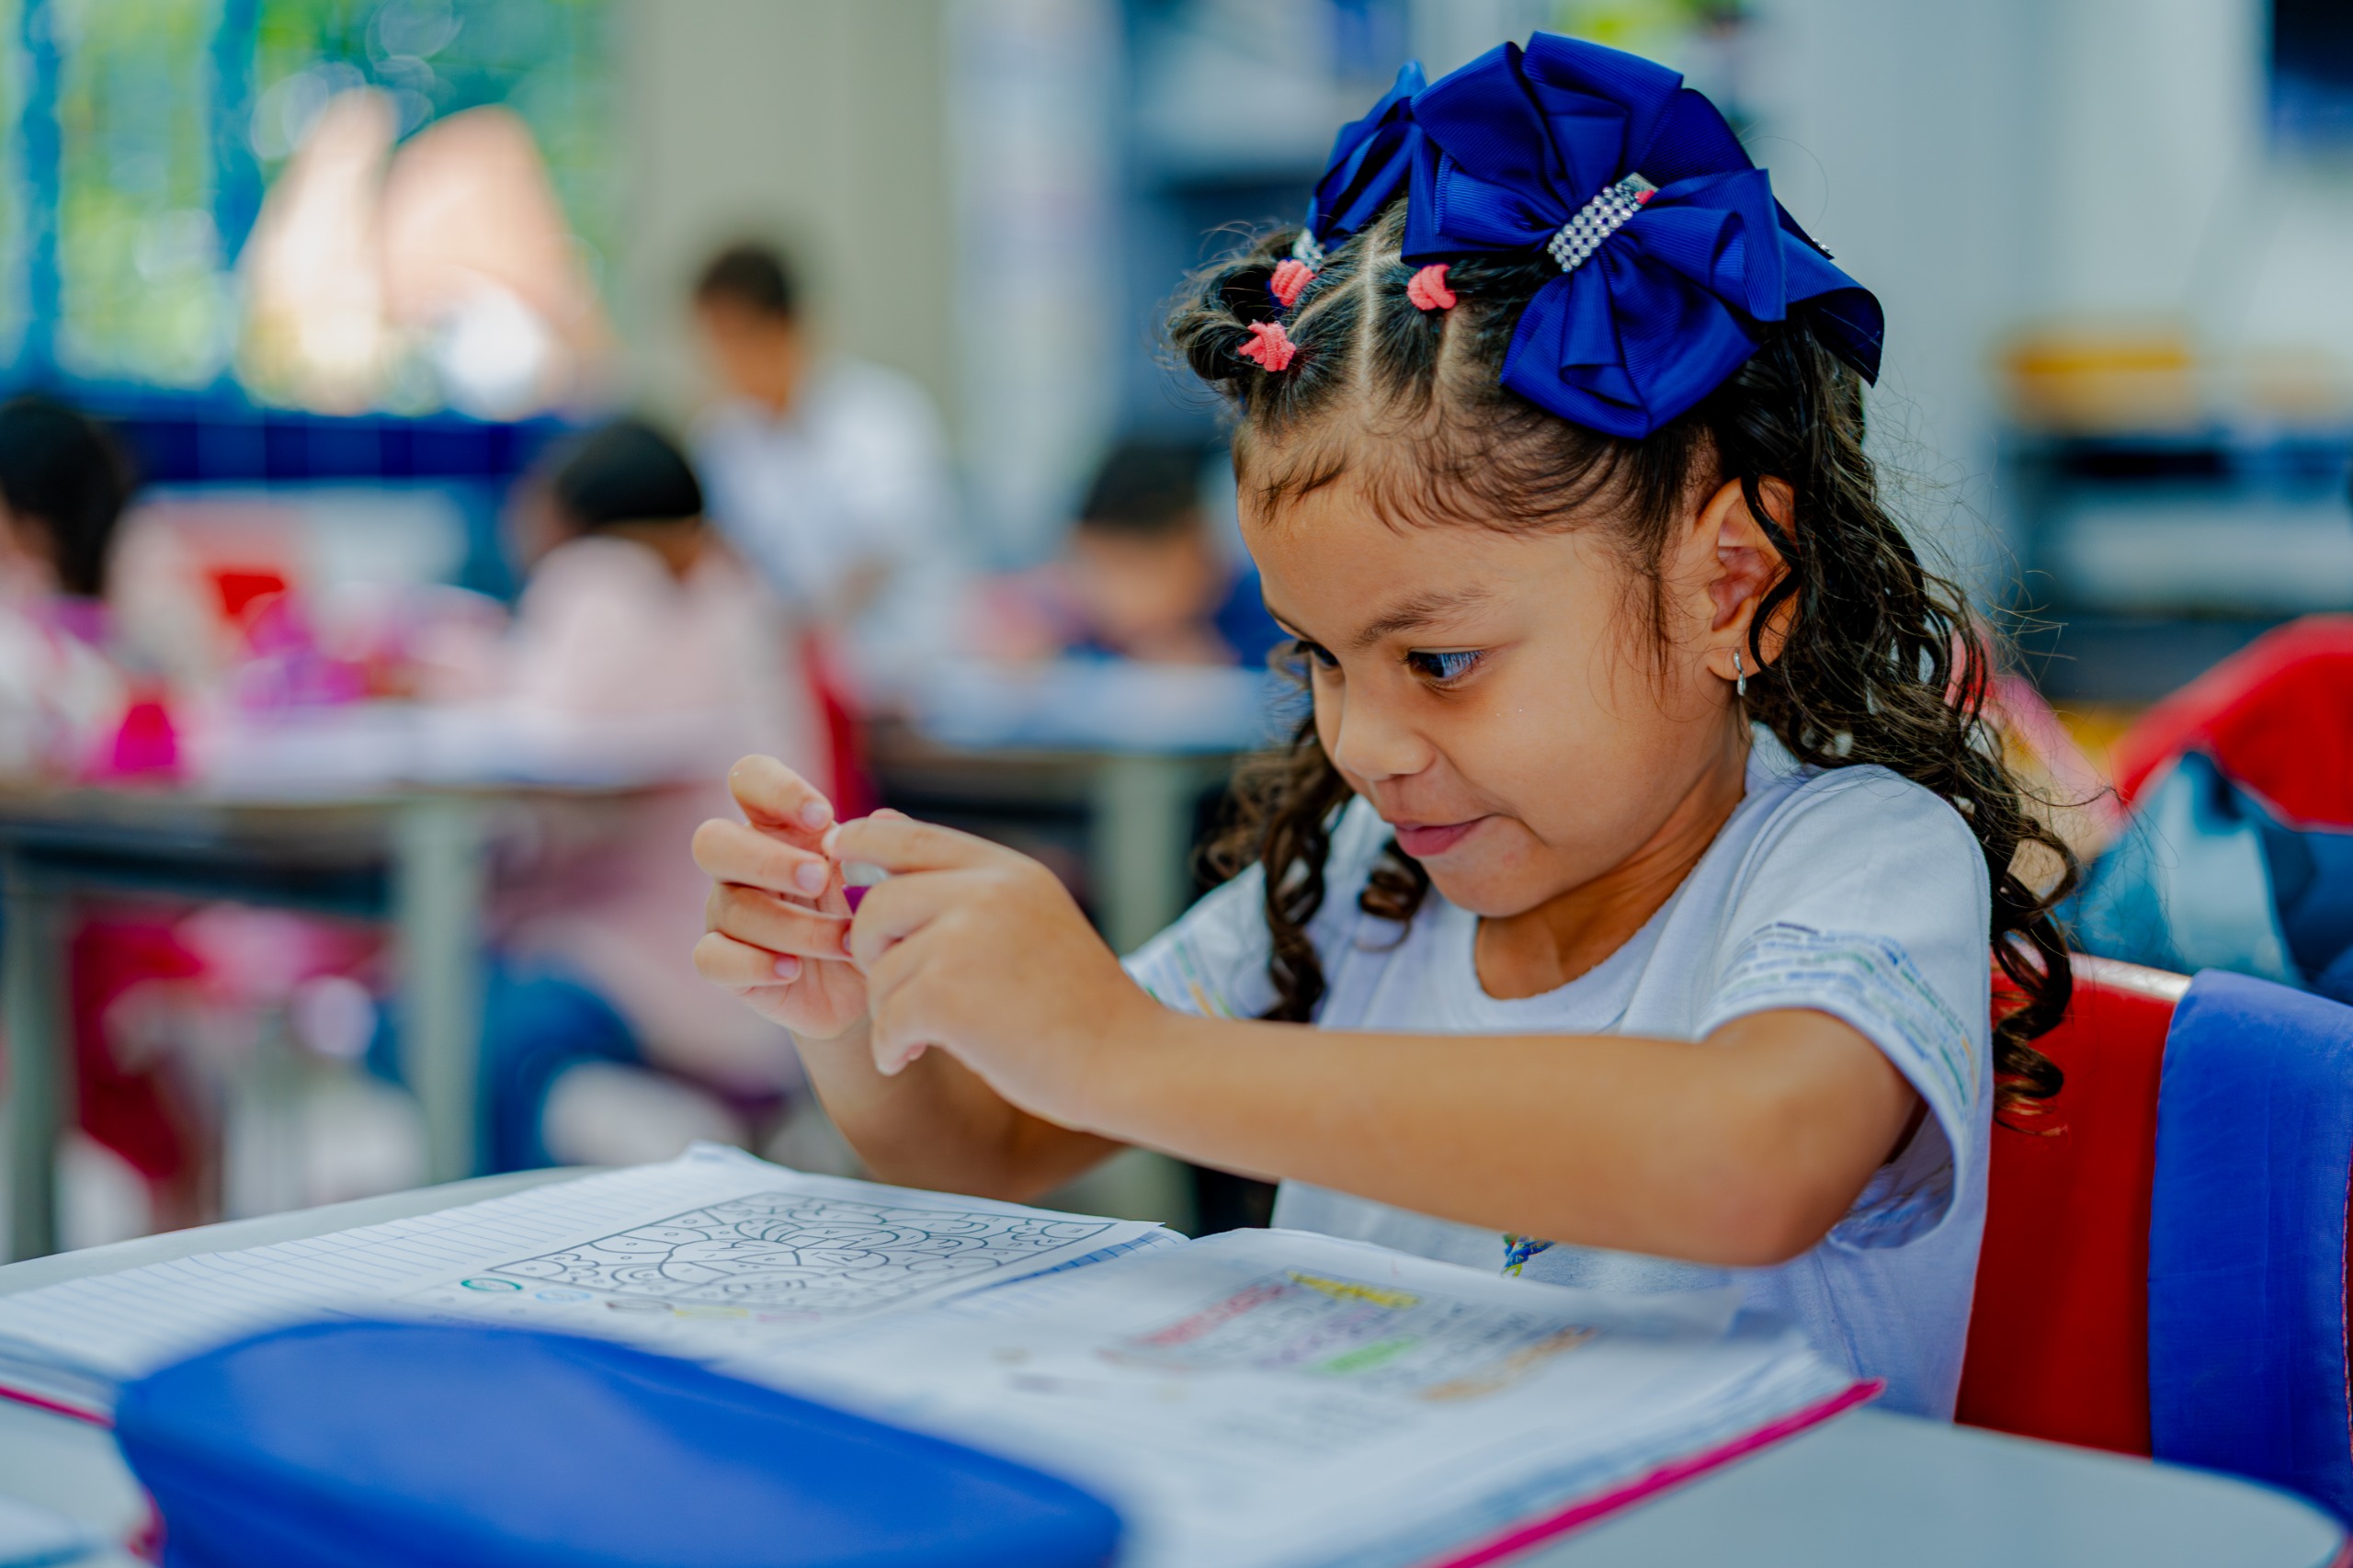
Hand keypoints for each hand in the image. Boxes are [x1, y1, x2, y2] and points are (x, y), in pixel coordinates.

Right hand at [691, 756, 868, 1040]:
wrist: (871, 982)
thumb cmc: (871, 914)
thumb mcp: (889, 877)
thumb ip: (888, 846)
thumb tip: (882, 817)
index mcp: (779, 825)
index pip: (750, 779)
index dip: (777, 790)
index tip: (823, 817)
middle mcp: (742, 865)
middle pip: (712, 841)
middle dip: (768, 860)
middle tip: (819, 880)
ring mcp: (727, 914)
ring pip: (731, 908)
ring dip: (794, 927)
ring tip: (845, 943)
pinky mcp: (724, 964)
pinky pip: (710, 958)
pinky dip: (752, 964)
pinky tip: (791, 970)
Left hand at [828, 813, 1160, 1125]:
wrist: (1126, 1059)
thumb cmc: (1077, 1002)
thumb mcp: (1030, 917)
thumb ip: (963, 882)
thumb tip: (879, 822)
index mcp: (1006, 871)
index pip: (908, 837)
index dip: (859, 843)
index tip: (837, 860)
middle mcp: (986, 893)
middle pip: (877, 906)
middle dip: (870, 952)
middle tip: (894, 989)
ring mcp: (965, 940)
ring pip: (879, 971)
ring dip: (888, 1011)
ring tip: (922, 1035)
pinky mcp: (947, 995)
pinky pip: (885, 1019)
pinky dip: (888, 1046)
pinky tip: (907, 1057)